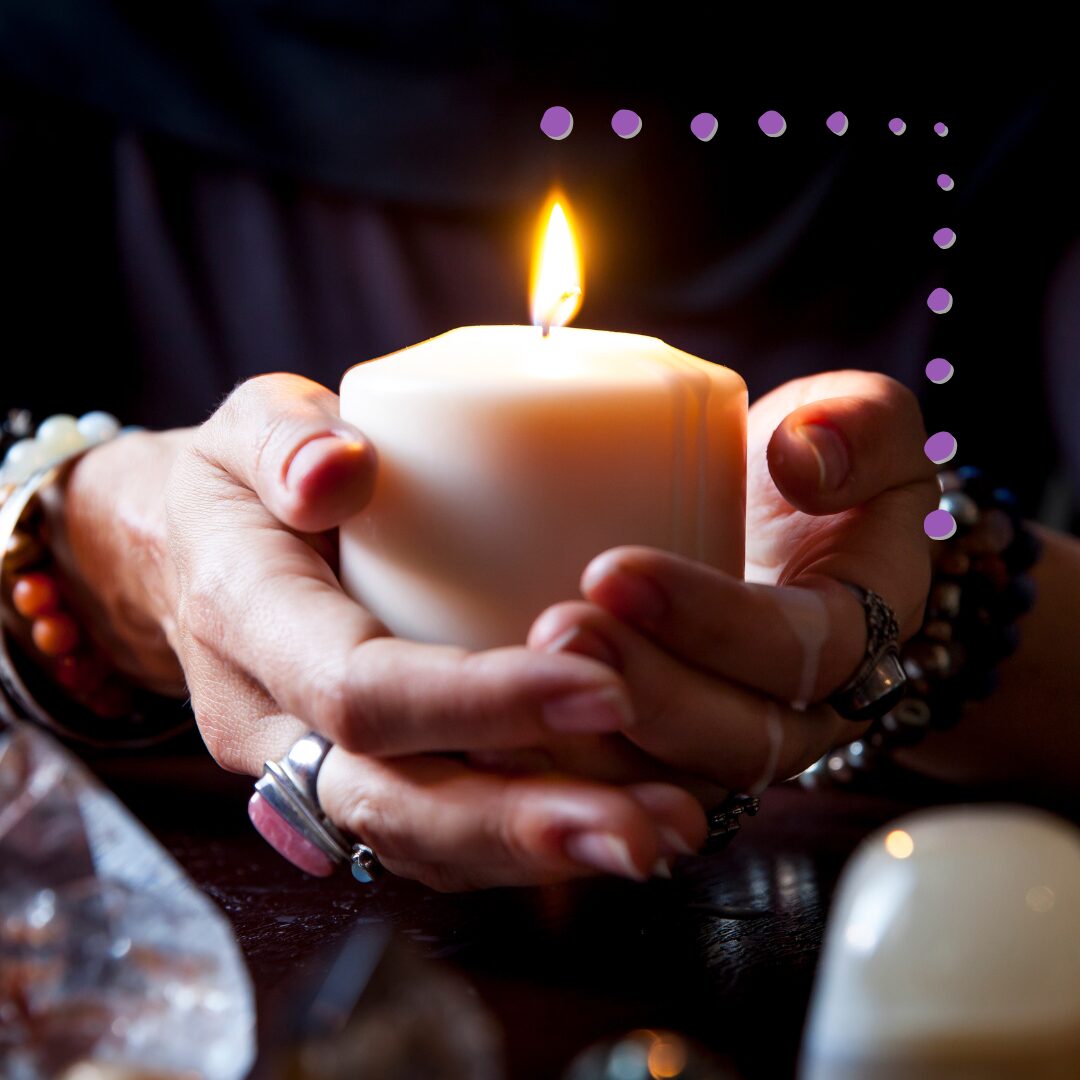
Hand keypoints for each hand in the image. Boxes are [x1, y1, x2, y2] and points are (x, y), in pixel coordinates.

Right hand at [56, 374, 703, 888]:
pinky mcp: (347, 784)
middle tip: (650, 826)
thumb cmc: (233, 485)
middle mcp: (269, 722)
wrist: (184, 559)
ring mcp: (302, 770)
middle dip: (526, 821)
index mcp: (245, 621)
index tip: (600, 688)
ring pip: (418, 843)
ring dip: (543, 853)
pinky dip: (522, 846)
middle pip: (394, 803)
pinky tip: (614, 823)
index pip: (360, 690)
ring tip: (663, 835)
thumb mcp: (247, 428)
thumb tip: (343, 469)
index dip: (477, 702)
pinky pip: (431, 838)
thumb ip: (286, 441)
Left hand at [528, 371, 938, 791]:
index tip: (613, 570)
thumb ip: (860, 423)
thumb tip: (805, 454)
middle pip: (737, 740)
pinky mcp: (669, 761)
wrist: (761, 524)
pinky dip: (563, 776)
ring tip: (516, 688)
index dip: (713, 623)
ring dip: (596, 749)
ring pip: (675, 785)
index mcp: (855, 636)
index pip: (800, 652)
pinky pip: (624, 797)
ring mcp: (731, 746)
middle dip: (646, 693)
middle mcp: (802, 713)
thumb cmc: (802, 470)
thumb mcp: (855, 425)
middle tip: (557, 631)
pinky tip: (494, 739)